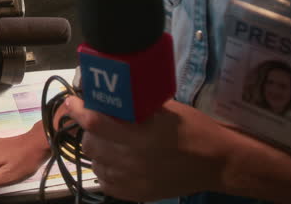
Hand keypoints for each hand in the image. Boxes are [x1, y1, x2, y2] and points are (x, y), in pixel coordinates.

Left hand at [63, 96, 229, 201]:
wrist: (217, 163)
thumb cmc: (193, 129)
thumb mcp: (164, 109)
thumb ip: (135, 106)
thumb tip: (108, 97)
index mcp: (141, 134)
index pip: (96, 122)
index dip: (79, 111)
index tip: (73, 103)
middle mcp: (133, 159)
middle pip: (91, 144)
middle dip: (90, 131)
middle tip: (100, 123)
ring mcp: (133, 180)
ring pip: (95, 164)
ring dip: (97, 151)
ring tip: (110, 142)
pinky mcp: (136, 194)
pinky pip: (105, 182)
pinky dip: (105, 169)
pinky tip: (116, 160)